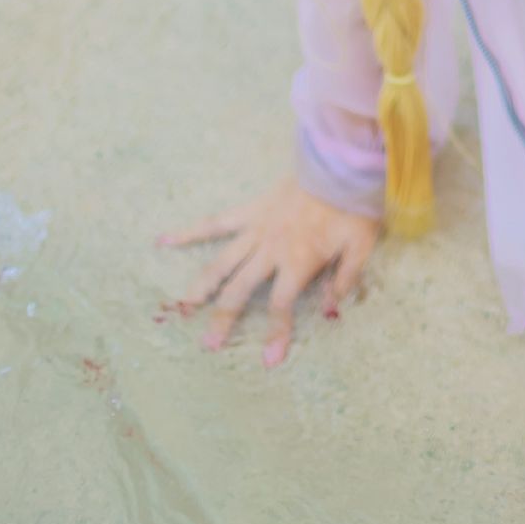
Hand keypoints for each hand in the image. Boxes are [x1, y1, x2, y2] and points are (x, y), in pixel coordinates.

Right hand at [152, 175, 379, 368]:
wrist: (339, 163)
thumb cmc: (352, 206)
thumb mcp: (360, 246)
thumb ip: (344, 279)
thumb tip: (329, 309)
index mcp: (297, 260)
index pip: (280, 305)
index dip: (276, 333)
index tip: (269, 359)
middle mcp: (270, 249)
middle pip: (240, 289)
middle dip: (223, 319)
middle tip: (208, 345)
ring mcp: (255, 229)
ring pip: (222, 262)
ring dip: (202, 286)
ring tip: (184, 307)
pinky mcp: (249, 211)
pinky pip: (216, 222)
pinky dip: (189, 232)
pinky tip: (164, 240)